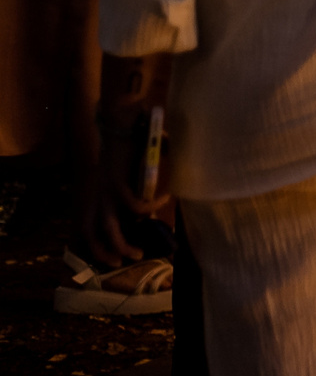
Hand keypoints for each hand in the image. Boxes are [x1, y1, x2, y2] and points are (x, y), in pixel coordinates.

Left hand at [86, 53, 172, 264]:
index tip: (112, 254)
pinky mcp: (118, 180)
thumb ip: (145, 181)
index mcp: (98, 190)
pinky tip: (165, 200)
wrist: (125, 114)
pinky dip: (150, 208)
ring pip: (108, 226)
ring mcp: (105, 187)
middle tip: (125, 261)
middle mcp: (97, 192)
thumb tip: (166, 195)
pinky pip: (135, 205)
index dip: (96, 242)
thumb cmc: (133, 136)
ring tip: (139, 252)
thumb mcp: (135, 167)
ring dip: (122, 243)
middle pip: (92, 232)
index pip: (87, 224)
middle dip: (106, 252)